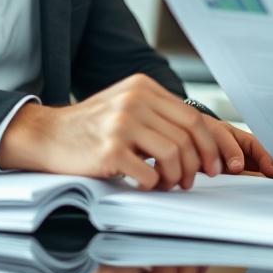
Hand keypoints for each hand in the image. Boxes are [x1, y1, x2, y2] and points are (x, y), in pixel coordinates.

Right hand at [0, 74, 272, 189]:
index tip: (227, 166)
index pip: (195, 117)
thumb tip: (203, 143)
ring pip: (175, 154)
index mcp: (145, 87)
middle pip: (190, 135)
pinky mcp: (109, 149)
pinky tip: (144, 184)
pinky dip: (152, 185)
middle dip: (201, 163)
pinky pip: (148, 173)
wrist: (46, 135)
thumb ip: (161, 117)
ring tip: (168, 183)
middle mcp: (136, 100)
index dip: (217, 145)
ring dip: (177, 177)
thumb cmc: (90, 128)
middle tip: (196, 180)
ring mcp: (122, 123)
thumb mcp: (128, 108)